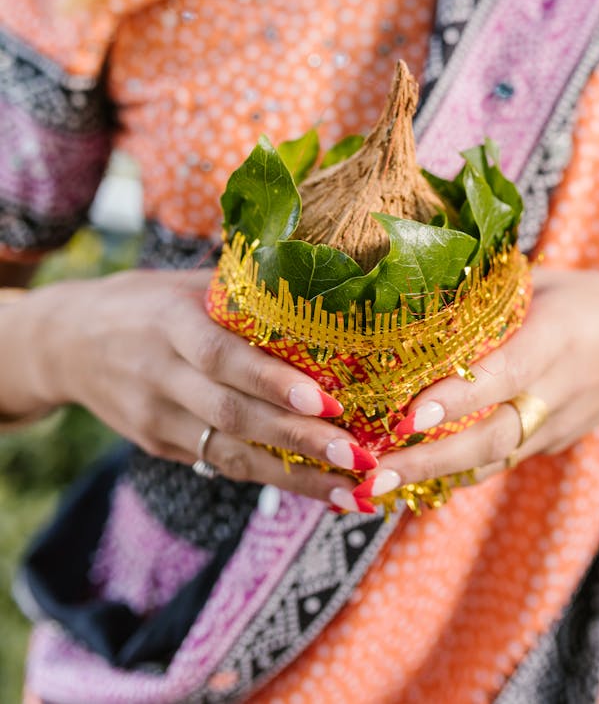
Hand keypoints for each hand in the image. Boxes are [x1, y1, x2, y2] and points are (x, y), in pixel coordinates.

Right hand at [29, 269, 376, 500]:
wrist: (63, 344)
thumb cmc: (142, 302)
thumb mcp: (181, 284)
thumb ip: (239, 292)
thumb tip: (319, 286)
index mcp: (168, 323)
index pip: (222, 356)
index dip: (272, 381)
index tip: (326, 400)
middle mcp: (160, 374)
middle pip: (233, 415)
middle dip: (299, 439)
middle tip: (357, 456)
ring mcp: (156, 418)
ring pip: (230, 454)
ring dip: (295, 477)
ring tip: (352, 491)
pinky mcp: (160, 446)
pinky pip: (220, 464)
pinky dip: (270, 479)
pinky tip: (316, 488)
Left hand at [338, 268, 598, 509]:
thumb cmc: (594, 300)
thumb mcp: (548, 281)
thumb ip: (492, 291)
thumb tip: (419, 282)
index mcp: (557, 337)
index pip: (503, 374)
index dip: (457, 399)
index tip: (410, 416)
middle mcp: (557, 390)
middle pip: (494, 436)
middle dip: (432, 459)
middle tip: (376, 470)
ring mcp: (556, 426)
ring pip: (492, 460)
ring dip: (434, 476)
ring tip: (374, 484)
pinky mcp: (550, 445)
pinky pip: (499, 462)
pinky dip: (455, 474)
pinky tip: (408, 479)